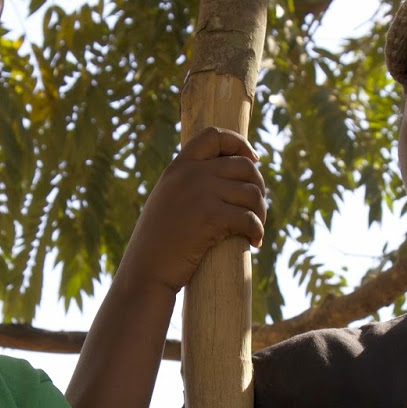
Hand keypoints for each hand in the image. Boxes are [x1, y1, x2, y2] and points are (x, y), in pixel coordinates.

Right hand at [120, 127, 266, 295]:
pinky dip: (258, 231)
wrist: (145, 271)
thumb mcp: (168, 202)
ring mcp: (201, 193)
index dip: (240, 144)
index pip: (214, 136)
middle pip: (244, 166)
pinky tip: (255, 242)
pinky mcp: (211, 217)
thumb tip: (227, 180)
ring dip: (261, 212)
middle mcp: (190, 174)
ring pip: (252, 193)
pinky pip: (249, 218)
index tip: (253, 161)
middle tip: (256, 209)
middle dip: (259, 187)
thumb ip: (189, 185)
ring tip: (256, 229)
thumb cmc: (157, 244)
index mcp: (178, 167)